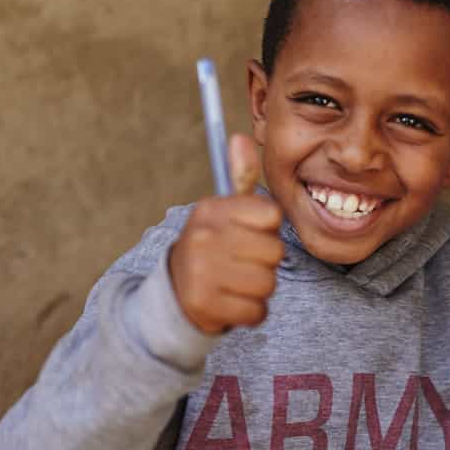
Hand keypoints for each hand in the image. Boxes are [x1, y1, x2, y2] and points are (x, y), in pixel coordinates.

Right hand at [169, 135, 283, 334]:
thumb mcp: (222, 212)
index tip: (247, 235)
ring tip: (236, 283)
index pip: (271, 216)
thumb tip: (242, 137)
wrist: (175, 295)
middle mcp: (202, 237)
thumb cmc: (211, 248)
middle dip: (265, 263)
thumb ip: (240, 178)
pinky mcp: (204, 305)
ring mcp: (200, 271)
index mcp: (210, 210)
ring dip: (259, 289)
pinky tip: (232, 303)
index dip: (266, 230)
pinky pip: (257, 312)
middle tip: (241, 264)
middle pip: (274, 252)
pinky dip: (251, 313)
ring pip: (268, 284)